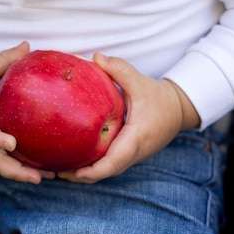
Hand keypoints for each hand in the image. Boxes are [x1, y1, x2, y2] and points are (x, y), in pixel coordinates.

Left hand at [58, 54, 199, 183]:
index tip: (75, 173)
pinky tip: (70, 162)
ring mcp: (131, 158)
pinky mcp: (127, 156)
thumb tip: (95, 57)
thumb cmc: (159, 97)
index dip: (95, 170)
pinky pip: (106, 166)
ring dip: (82, 175)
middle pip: (105, 173)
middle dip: (80, 177)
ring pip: (105, 172)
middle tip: (55, 174)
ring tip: (57, 172)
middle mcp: (134, 153)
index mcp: (137, 137)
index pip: (115, 161)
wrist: (179, 111)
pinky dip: (89, 168)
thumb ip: (119, 69)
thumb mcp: (140, 81)